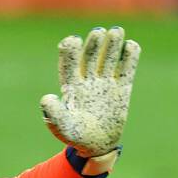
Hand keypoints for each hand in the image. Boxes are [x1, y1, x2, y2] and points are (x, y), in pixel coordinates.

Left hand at [40, 26, 139, 157]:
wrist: (97, 146)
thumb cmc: (76, 136)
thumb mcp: (62, 127)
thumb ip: (53, 114)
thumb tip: (47, 97)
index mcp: (71, 85)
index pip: (69, 62)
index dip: (70, 50)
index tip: (73, 41)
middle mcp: (88, 80)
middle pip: (90, 55)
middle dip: (94, 43)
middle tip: (98, 32)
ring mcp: (105, 83)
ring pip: (108, 58)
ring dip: (112, 44)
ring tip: (115, 31)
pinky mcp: (122, 89)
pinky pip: (126, 69)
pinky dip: (129, 57)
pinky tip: (131, 46)